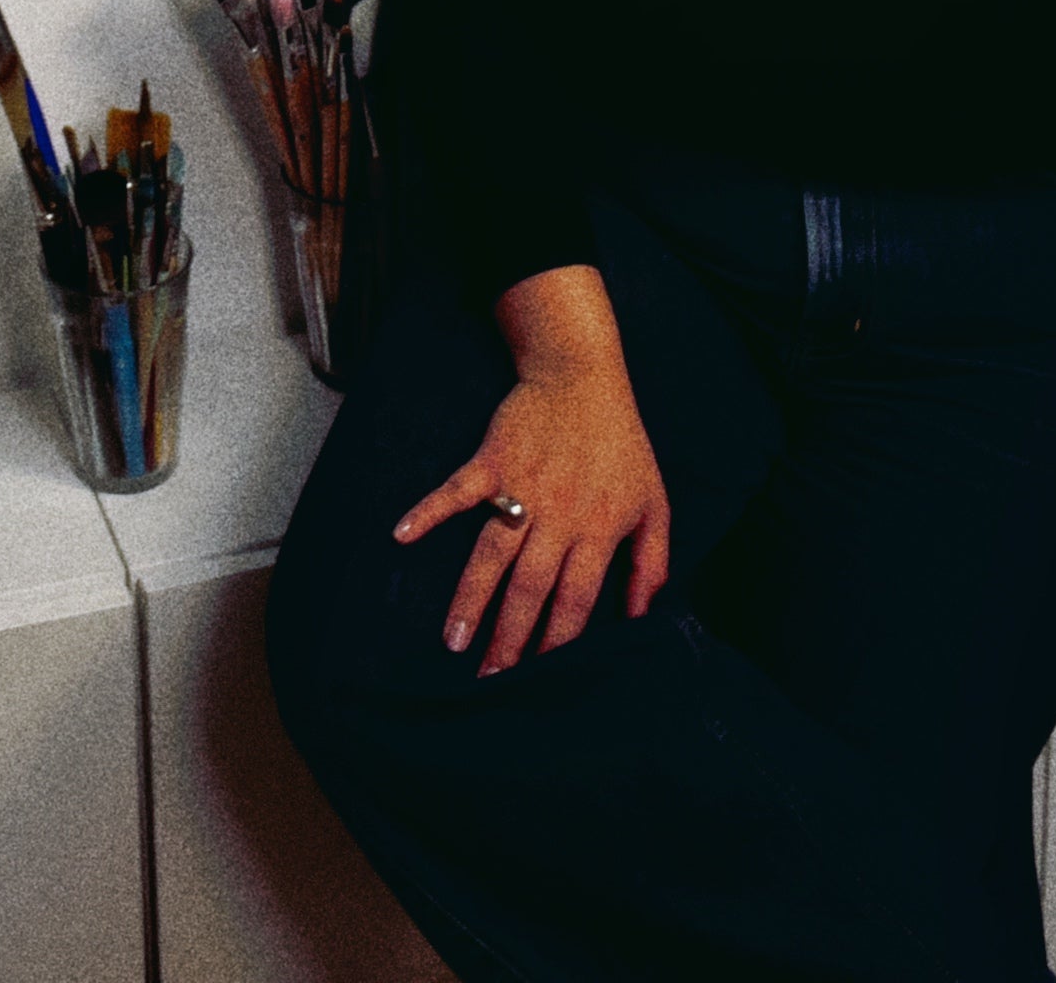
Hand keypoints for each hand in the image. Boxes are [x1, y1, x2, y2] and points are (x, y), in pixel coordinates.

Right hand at [391, 265, 672, 674]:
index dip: (556, 641)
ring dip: (470, 598)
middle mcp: (559, 514)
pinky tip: (401, 537)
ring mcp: (522, 487)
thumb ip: (651, 565)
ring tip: (452, 639)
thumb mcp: (654, 504)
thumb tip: (645, 618)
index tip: (539, 677)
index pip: (576, 600)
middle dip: (508, 637)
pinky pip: (456, 492)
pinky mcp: (491, 461)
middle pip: (530, 587)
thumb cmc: (621, 445)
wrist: (582, 376)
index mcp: (599, 530)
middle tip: (489, 678)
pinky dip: (428, 512)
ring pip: (492, 553)